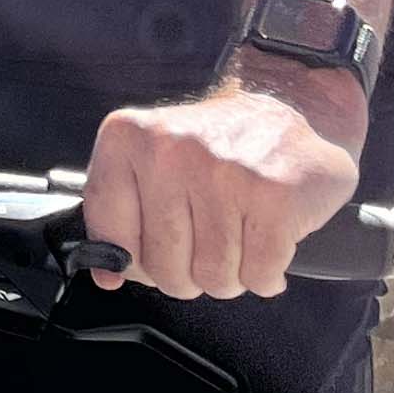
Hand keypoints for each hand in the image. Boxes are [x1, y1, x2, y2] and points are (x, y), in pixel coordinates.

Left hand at [80, 84, 359, 299]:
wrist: (285, 115)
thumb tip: (107, 277)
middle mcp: (171, 150)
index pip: (109, 236)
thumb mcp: (146, 164)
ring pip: (215, 277)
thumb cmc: (209, 154)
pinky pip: (259, 275)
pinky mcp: (275, 196)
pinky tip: (267, 242)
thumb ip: (118, 217)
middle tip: (206, 246)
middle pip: (166, 267)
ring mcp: (224, 172)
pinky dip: (266, 275)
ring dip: (231, 275)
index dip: (134, 261)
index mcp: (127, 139)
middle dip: (189, 276)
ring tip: (238, 239)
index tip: (153, 252)